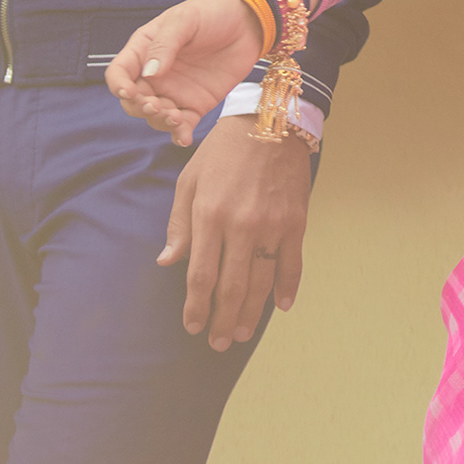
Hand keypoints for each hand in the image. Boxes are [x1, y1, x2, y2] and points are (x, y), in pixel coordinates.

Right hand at [107, 0, 263, 145]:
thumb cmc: (211, 13)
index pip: (119, 73)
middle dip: (140, 107)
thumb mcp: (185, 20)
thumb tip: (150, 74)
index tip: (130, 91)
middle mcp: (154, 75)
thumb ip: (165, 45)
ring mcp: (174, 92)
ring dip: (160, 121)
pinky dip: (179, 135)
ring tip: (176, 117)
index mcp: (144, 51)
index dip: (119, 85)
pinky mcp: (196, 105)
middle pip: (133, 101)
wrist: (247, 22)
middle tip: (156, 106)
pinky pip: (182, 125)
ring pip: (155, 117)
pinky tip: (184, 139)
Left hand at [161, 115, 310, 348]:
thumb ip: (179, 224)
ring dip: (250, 313)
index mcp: (209, 215)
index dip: (196, 306)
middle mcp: (241, 225)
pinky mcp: (295, 222)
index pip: (200, 275)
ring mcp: (272, 226)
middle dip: (221, 319)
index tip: (191, 326)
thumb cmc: (223, 150)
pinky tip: (280, 307)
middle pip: (231, 287)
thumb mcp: (189, 180)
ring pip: (261, 282)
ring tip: (240, 334)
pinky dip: (288, 288)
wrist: (270, 120)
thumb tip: (168, 261)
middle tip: (216, 343)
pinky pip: (292, 264)